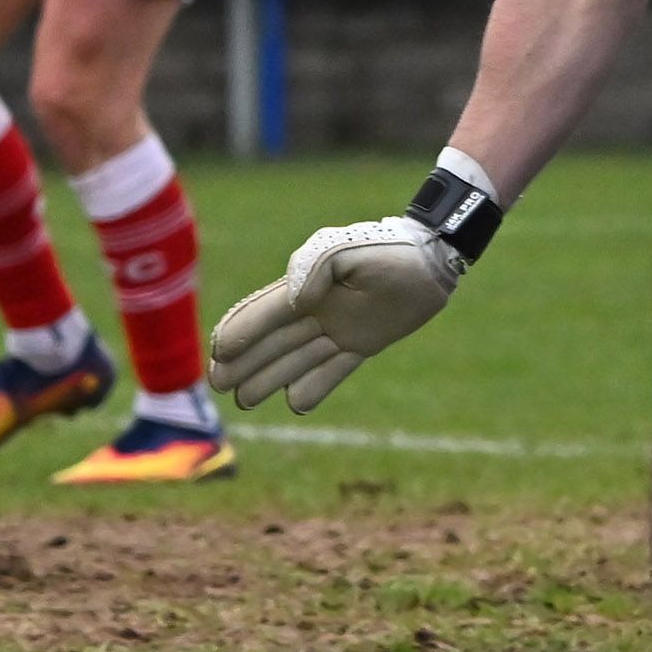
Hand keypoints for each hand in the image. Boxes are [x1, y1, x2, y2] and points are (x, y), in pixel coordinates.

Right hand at [211, 215, 463, 411]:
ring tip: (245, 400)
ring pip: (296, 360)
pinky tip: (297, 403)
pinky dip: (315, 386)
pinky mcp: (362, 343)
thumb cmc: (386, 247)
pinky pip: (333, 369)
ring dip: (269, 379)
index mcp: (305, 288)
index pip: (264, 314)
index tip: (220, 352)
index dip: (240, 332)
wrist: (431, 259)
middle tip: (220, 384)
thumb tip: (296, 301)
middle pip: (271, 342)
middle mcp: (315, 311)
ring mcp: (338, 329)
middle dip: (243, 363)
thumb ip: (313, 265)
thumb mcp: (345, 247)